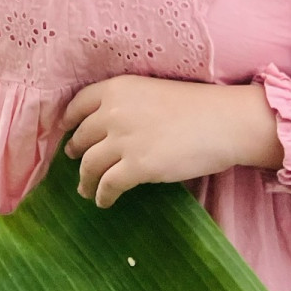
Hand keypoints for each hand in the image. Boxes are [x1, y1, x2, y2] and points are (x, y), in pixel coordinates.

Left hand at [61, 75, 284, 208]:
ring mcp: (123, 140)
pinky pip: (108, 184)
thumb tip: (106, 128)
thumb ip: (124, 106)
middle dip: (76, 152)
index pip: (78, 105)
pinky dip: (102, 195)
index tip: (65, 131)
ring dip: (85, 180)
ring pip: (89, 164)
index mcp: (116, 88)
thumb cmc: (196, 107)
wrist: (225, 122)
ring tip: (85, 190)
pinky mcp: (137, 166)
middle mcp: (112, 111)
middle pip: (81, 136)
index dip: (69, 121)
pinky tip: (103, 201)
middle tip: (75, 161)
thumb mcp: (150, 92)